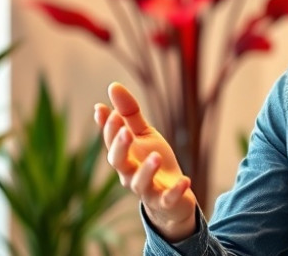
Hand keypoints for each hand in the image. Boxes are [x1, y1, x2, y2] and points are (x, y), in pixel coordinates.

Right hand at [94, 82, 196, 240]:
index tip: (102, 109)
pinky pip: (167, 198)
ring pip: (140, 182)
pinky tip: (186, 180)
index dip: (107, 127)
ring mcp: (146, 189)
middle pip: (117, 162)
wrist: (172, 197)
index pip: (111, 140)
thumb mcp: (144, 135)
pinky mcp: (165, 202)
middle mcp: (129, 174)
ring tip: (156, 155)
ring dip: (147, 170)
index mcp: (124, 155)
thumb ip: (129, 114)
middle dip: (119, 146)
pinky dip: (175, 191)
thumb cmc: (154, 162)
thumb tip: (112, 86)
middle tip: (125, 130)